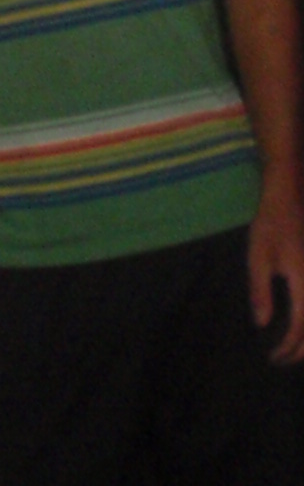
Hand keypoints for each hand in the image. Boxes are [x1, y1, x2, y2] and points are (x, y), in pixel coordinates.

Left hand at [248, 182, 303, 362]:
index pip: (301, 329)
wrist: (290, 198)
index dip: (288, 348)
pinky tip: (301, 326)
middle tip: (281, 358)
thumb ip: (260, 291)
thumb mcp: (258, 256)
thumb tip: (262, 324)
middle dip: (301, 351)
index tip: (273, 357)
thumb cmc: (270, 225)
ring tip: (292, 349)